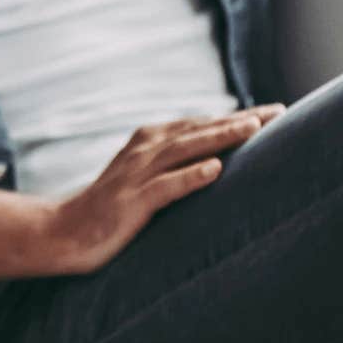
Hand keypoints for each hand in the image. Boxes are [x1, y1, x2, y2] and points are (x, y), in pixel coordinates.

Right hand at [46, 104, 283, 274]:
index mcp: (149, 141)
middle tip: (277, 112)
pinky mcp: (131, 202)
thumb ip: (172, 163)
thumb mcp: (143, 178)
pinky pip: (165, 186)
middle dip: (239, 120)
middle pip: (199, 129)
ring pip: (185, 149)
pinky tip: (216, 169)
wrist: (65, 232)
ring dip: (220, 137)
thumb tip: (216, 158)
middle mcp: (144, 150)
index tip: (274, 111)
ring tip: (252, 128)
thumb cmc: (110, 208)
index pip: (201, 124)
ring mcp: (136, 174)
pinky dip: (191, 176)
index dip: (237, 116)